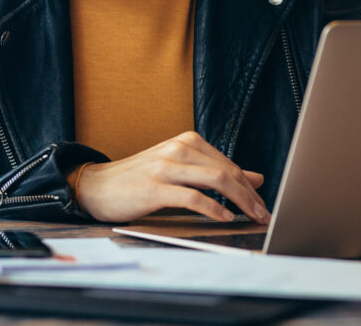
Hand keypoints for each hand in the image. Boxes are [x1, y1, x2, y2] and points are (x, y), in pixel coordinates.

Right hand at [72, 131, 270, 223]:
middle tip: (264, 214)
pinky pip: (192, 197)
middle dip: (250, 195)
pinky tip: (224, 217)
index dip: (250, 186)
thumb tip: (256, 178)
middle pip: (227, 171)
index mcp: (188, 142)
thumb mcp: (181, 170)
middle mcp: (180, 149)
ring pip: (216, 180)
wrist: (96, 185)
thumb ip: (216, 172)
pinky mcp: (154, 187)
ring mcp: (166, 166)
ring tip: (251, 216)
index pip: (230, 164)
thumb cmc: (140, 179)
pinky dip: (213, 208)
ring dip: (240, 201)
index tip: (263, 204)